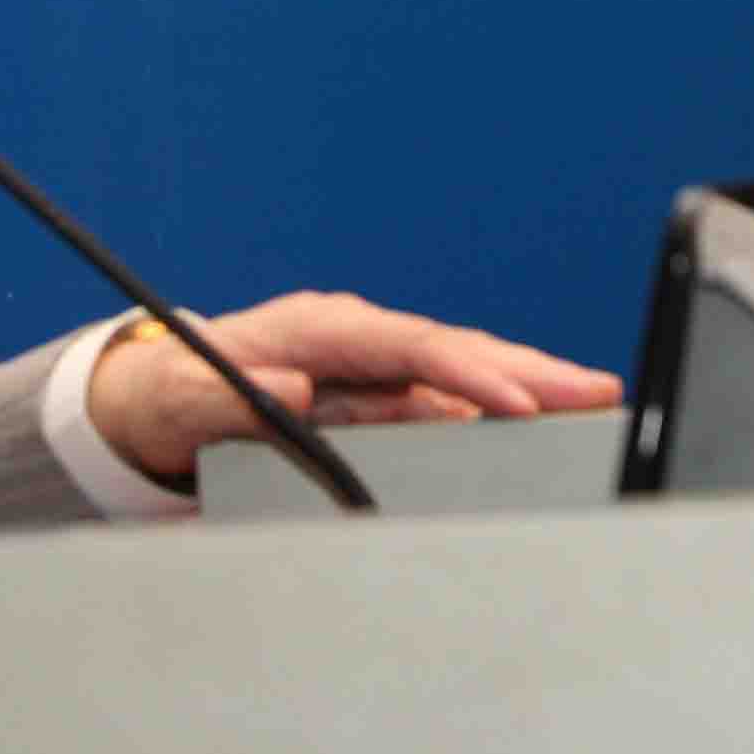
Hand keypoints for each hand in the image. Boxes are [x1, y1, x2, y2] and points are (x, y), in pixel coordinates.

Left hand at [84, 291, 621, 487]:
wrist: (154, 399)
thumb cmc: (171, 397)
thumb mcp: (185, 399)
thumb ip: (234, 393)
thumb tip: (302, 385)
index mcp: (320, 329)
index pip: (413, 348)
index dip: (470, 374)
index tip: (520, 403)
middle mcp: (356, 338)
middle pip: (456, 351)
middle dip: (531, 370)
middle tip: (599, 390)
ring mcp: (371, 366)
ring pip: (463, 373)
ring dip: (529, 386)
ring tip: (596, 401)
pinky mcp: (376, 395)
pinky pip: (447, 400)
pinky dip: (498, 408)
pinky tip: (544, 424)